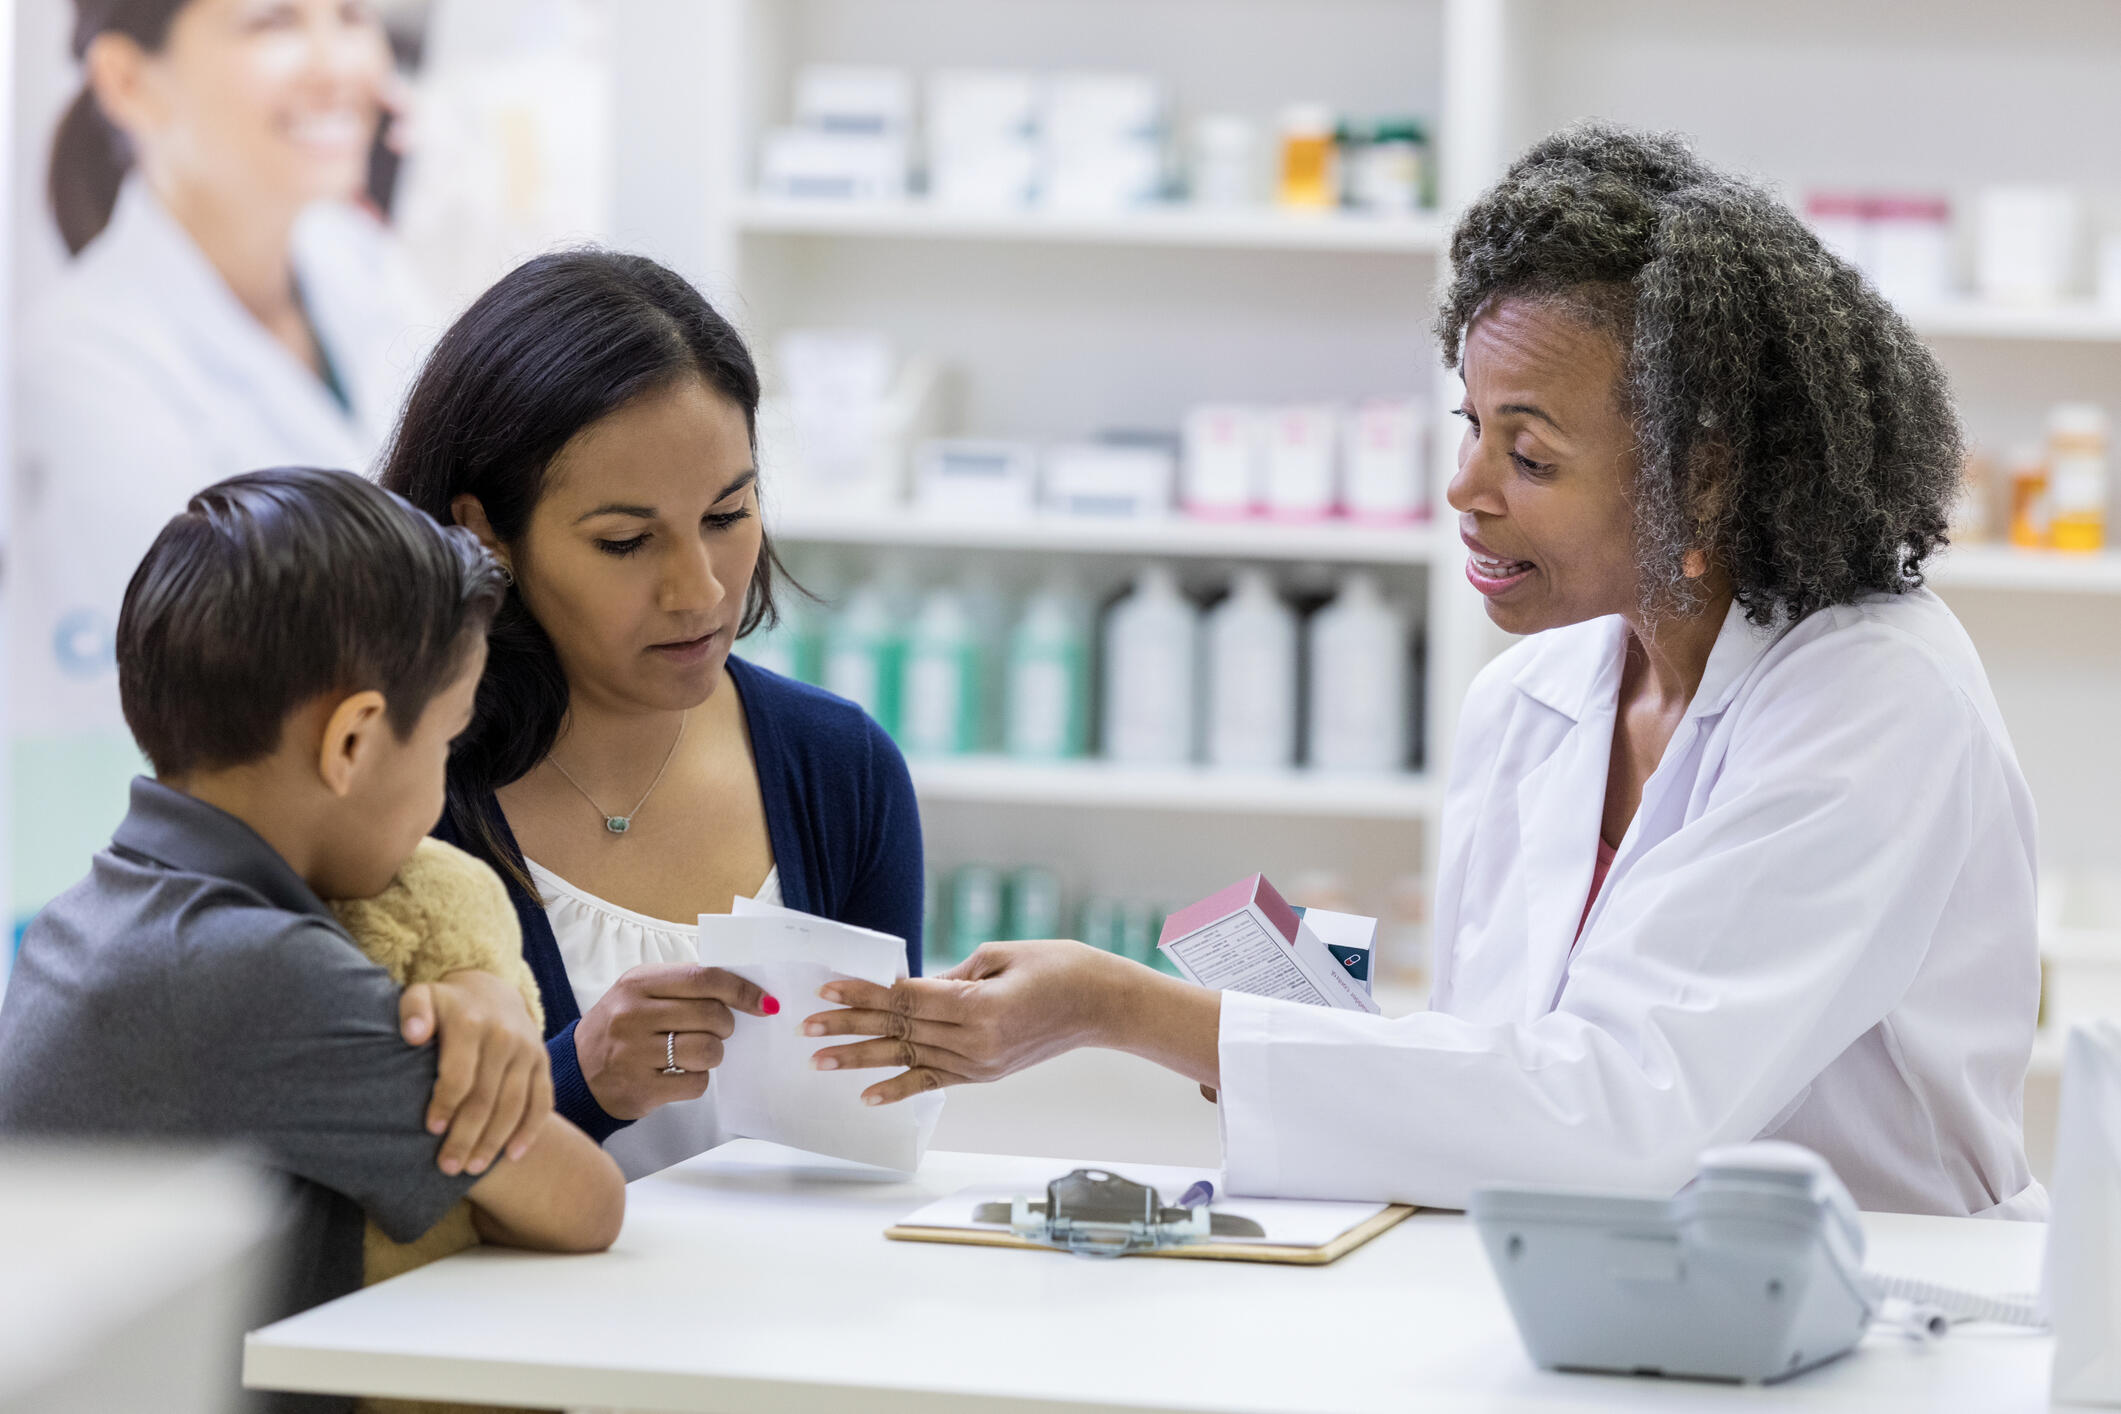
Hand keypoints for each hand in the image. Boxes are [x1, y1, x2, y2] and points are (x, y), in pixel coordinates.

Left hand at [400, 970, 551, 1176]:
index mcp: (472, 1023)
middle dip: (467, 1137)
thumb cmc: (446, 1006)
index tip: (430, 1130)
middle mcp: (505, 1036)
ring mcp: (529, 1051)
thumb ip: (413, 1011)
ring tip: (474, 1169)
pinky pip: (542, 1101)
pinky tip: (514, 1156)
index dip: (445, 1106)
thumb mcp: (423, 996)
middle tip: (448, 1167)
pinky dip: (530, 1131)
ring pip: (514, 1105)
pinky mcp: (543, 1062)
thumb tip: (414, 1035)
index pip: (459, 1075)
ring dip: (494, 1141)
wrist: (492, 992)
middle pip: (486, 1097)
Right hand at [573, 965, 777, 1121]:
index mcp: (638, 983)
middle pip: (711, 1015)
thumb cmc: (619, 1027)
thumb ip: (682, 986)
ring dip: (713, 1054)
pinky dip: (697, 1079)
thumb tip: (742, 989)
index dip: (741, 990)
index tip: (765, 1002)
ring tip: (695, 1053)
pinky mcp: (641, 1088)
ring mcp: (635, 1053)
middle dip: (726, 1025)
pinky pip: (696, 1082)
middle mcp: (634, 1014)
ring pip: (709, 1050)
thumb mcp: (639, 993)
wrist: (575, 1072)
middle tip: (716, 1030)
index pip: (704, 978)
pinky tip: (679, 1074)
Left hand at [801, 941, 1138, 1105]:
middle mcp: (975, 1041)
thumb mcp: (1002, 955)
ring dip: (862, 1059)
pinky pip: (935, 1082)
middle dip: (849, 1026)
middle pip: (900, 1029)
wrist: (1104, 1005)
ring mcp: (980, 1063)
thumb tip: (914, 988)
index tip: (827, 988)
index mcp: (979, 1006)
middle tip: (807, 1028)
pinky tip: (869, 1095)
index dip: (864, 993)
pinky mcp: (985, 1074)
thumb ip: (954, 975)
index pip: (906, 999)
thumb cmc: (1060, 967)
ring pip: (908, 1057)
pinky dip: (901, 1088)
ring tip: (821, 1061)